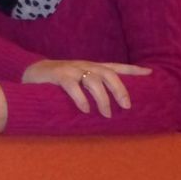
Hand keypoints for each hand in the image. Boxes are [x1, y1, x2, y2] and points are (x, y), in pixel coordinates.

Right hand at [22, 59, 151, 117]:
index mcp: (90, 67)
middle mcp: (84, 66)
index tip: (150, 73)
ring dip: (102, 98)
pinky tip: (85, 109)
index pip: (115, 66)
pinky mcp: (58, 76)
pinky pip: (73, 86)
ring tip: (106, 113)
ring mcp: (71, 70)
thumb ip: (92, 86)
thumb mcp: (78, 79)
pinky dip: (81, 99)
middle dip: (120, 89)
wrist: (30, 71)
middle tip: (126, 106)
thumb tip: (112, 104)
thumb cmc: (58, 80)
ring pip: (93, 80)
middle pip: (108, 74)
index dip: (133, 69)